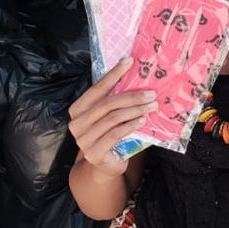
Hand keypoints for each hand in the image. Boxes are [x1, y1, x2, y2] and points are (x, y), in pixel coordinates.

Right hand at [67, 58, 155, 178]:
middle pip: (107, 104)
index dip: (113, 74)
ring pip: (113, 118)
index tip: (129, 61)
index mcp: (77, 109)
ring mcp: (83, 139)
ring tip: (152, 107)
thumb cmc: (109, 135)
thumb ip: (114, 101)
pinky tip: (143, 120)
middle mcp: (76, 123)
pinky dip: (131, 126)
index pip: (97, 88)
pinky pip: (115, 134)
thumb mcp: (109, 116)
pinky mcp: (94, 152)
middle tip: (151, 94)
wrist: (104, 166)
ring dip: (135, 110)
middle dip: (131, 97)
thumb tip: (136, 77)